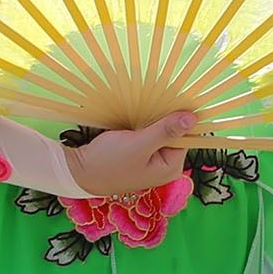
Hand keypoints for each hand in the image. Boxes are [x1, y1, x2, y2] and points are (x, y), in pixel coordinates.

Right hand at [62, 112, 197, 197]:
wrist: (79, 172)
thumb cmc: (109, 161)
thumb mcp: (139, 144)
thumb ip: (166, 130)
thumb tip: (193, 118)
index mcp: (171, 168)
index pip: (186, 136)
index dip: (179, 118)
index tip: (170, 102)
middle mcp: (165, 166)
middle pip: (174, 134)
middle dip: (164, 119)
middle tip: (152, 104)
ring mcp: (152, 161)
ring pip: (160, 133)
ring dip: (153, 121)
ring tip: (142, 111)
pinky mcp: (139, 155)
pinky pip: (149, 135)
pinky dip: (144, 126)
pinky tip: (136, 119)